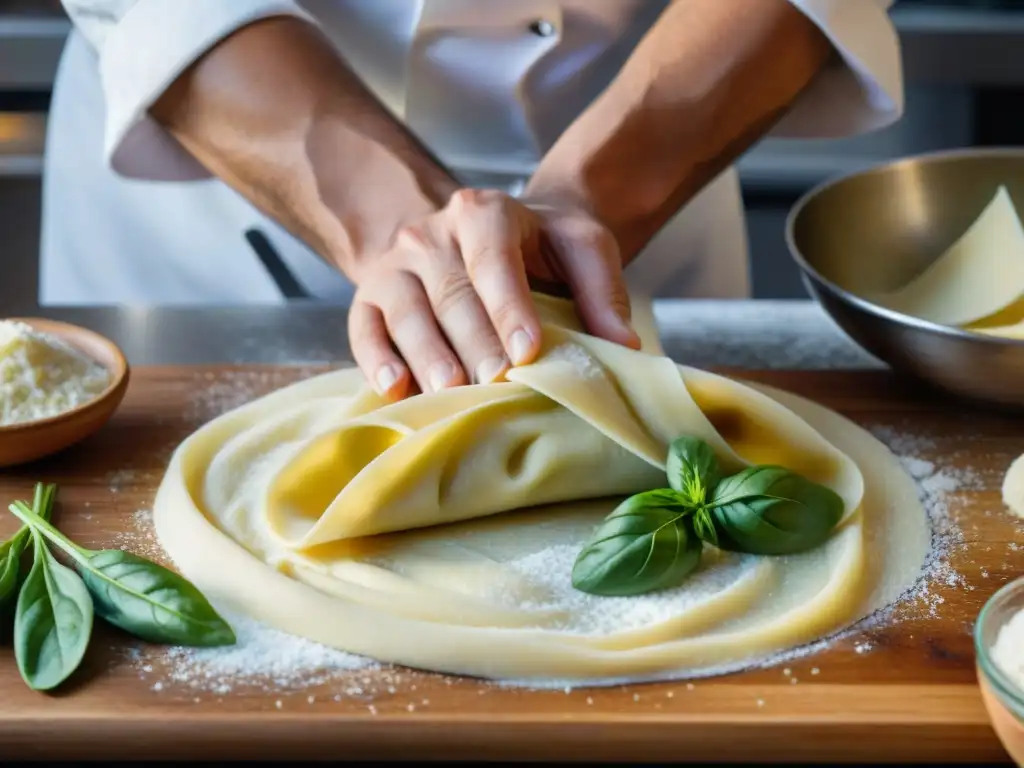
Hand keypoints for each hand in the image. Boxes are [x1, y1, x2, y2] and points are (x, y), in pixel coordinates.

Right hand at [347, 189, 638, 399]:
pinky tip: (394, 389)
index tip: (528, 351)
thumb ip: (604, 291)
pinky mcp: (369, 296)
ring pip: (405, 310)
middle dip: (473, 341)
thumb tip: (623, 346)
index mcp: (484, 212)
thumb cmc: (542, 249)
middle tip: (495, 383)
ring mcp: (395, 264)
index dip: (509, 306)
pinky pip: (363, 326)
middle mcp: (431, 233)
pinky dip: (374, 358)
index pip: (493, 258)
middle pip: (449, 291)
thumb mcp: (583, 250)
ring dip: (426, 354)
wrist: (490, 235)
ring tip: (449, 392)